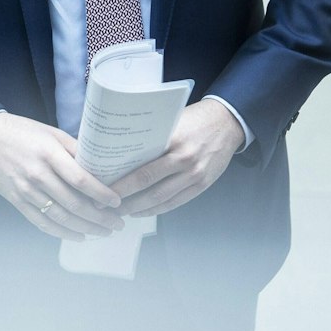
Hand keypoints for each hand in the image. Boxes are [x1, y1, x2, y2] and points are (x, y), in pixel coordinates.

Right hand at [0, 113, 123, 240]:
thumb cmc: (22, 132)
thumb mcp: (51, 133)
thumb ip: (75, 150)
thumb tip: (101, 167)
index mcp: (48, 154)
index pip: (80, 179)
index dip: (101, 194)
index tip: (117, 202)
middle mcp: (37, 174)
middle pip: (73, 203)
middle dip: (99, 217)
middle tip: (117, 224)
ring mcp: (25, 190)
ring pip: (60, 217)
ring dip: (85, 228)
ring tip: (103, 232)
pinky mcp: (17, 201)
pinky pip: (42, 222)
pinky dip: (62, 232)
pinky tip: (79, 236)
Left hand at [110, 98, 242, 216]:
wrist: (228, 122)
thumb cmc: (194, 118)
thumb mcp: (170, 122)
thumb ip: (150, 137)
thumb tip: (118, 151)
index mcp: (173, 142)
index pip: (142, 169)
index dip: (121, 185)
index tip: (103, 190)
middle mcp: (185, 160)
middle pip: (149, 186)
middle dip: (125, 200)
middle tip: (105, 206)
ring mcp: (195, 175)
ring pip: (162, 198)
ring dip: (139, 208)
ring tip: (120, 212)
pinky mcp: (202, 184)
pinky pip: (176, 202)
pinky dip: (158, 209)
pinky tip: (142, 211)